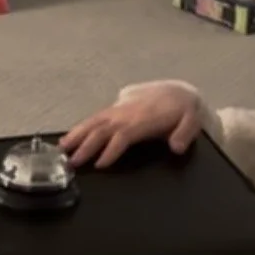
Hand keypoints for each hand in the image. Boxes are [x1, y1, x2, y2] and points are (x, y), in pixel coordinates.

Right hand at [60, 85, 202, 167]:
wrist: (179, 90)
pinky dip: (82, 127)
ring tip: (62, 148)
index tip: (100, 163)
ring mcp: (121, 108)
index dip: (112, 148)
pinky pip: (97, 116)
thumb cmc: (185, 108)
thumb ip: (184, 133)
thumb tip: (176, 147)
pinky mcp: (117, 106)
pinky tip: (70, 137)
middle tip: (72, 161)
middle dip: (86, 144)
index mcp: (146, 116)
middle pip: (104, 127)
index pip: (124, 133)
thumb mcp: (193, 119)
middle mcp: (129, 111)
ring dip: (78, 134)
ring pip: (96, 120)